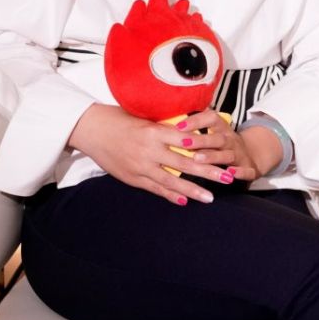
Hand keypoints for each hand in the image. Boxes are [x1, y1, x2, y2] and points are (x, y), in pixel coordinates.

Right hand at [68, 103, 239, 206]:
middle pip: (185, 163)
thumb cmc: (117, 118)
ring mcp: (140, 166)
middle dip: (209, 171)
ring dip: (193, 190)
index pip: (187, 140)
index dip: (206, 146)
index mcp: (153, 131)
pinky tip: (184, 201)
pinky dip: (170, 195)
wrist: (90, 129)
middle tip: (228, 177)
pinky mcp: (132, 177)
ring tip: (211, 198)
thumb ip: (163, 127)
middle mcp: (149, 150)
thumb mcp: (143, 118)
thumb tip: (186, 132)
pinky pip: (155, 188)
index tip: (224, 149)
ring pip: (172, 181)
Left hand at [177, 109, 283, 181]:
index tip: (178, 125)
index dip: (196, 121)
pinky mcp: (249, 168)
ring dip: (214, 157)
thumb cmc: (222, 144)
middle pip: (217, 138)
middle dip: (201, 140)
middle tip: (185, 143)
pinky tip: (230, 174)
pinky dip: (240, 172)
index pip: (211, 118)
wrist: (252, 155)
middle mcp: (230, 140)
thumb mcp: (213, 132)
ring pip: (228, 154)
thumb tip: (168, 121)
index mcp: (221, 129)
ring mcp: (240, 154)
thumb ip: (195, 128)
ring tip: (198, 159)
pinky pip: (247, 170)